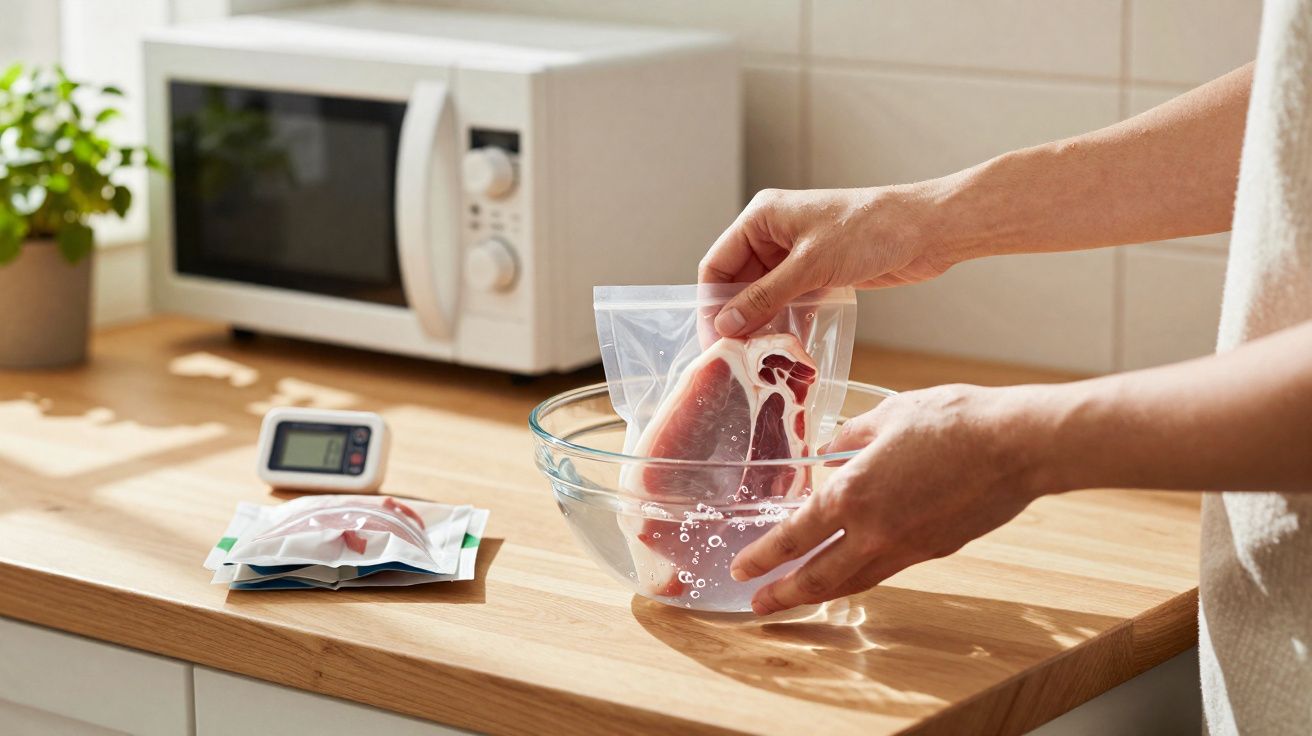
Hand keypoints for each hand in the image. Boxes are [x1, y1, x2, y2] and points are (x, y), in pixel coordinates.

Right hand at [699, 185, 963, 336]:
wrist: (928, 230)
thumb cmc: (870, 231)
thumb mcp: (811, 265)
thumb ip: (766, 296)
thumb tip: (727, 324)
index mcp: (762, 218)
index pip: (717, 264)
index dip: (711, 304)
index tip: (714, 341)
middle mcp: (774, 235)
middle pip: (739, 284)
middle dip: (737, 319)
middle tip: (736, 359)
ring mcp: (797, 255)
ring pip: (765, 297)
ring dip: (763, 325)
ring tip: (760, 361)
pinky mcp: (819, 273)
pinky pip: (791, 303)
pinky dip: (788, 324)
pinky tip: (788, 350)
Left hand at [729, 383, 1054, 615]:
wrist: (1016, 445)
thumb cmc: (953, 421)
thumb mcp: (889, 415)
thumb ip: (851, 434)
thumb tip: (830, 445)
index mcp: (852, 495)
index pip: (795, 537)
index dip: (763, 557)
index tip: (741, 570)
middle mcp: (874, 532)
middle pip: (818, 577)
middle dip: (783, 595)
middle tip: (757, 606)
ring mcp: (907, 547)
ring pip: (854, 581)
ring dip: (820, 593)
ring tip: (797, 599)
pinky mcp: (936, 550)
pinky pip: (886, 569)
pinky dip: (861, 576)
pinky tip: (854, 571)